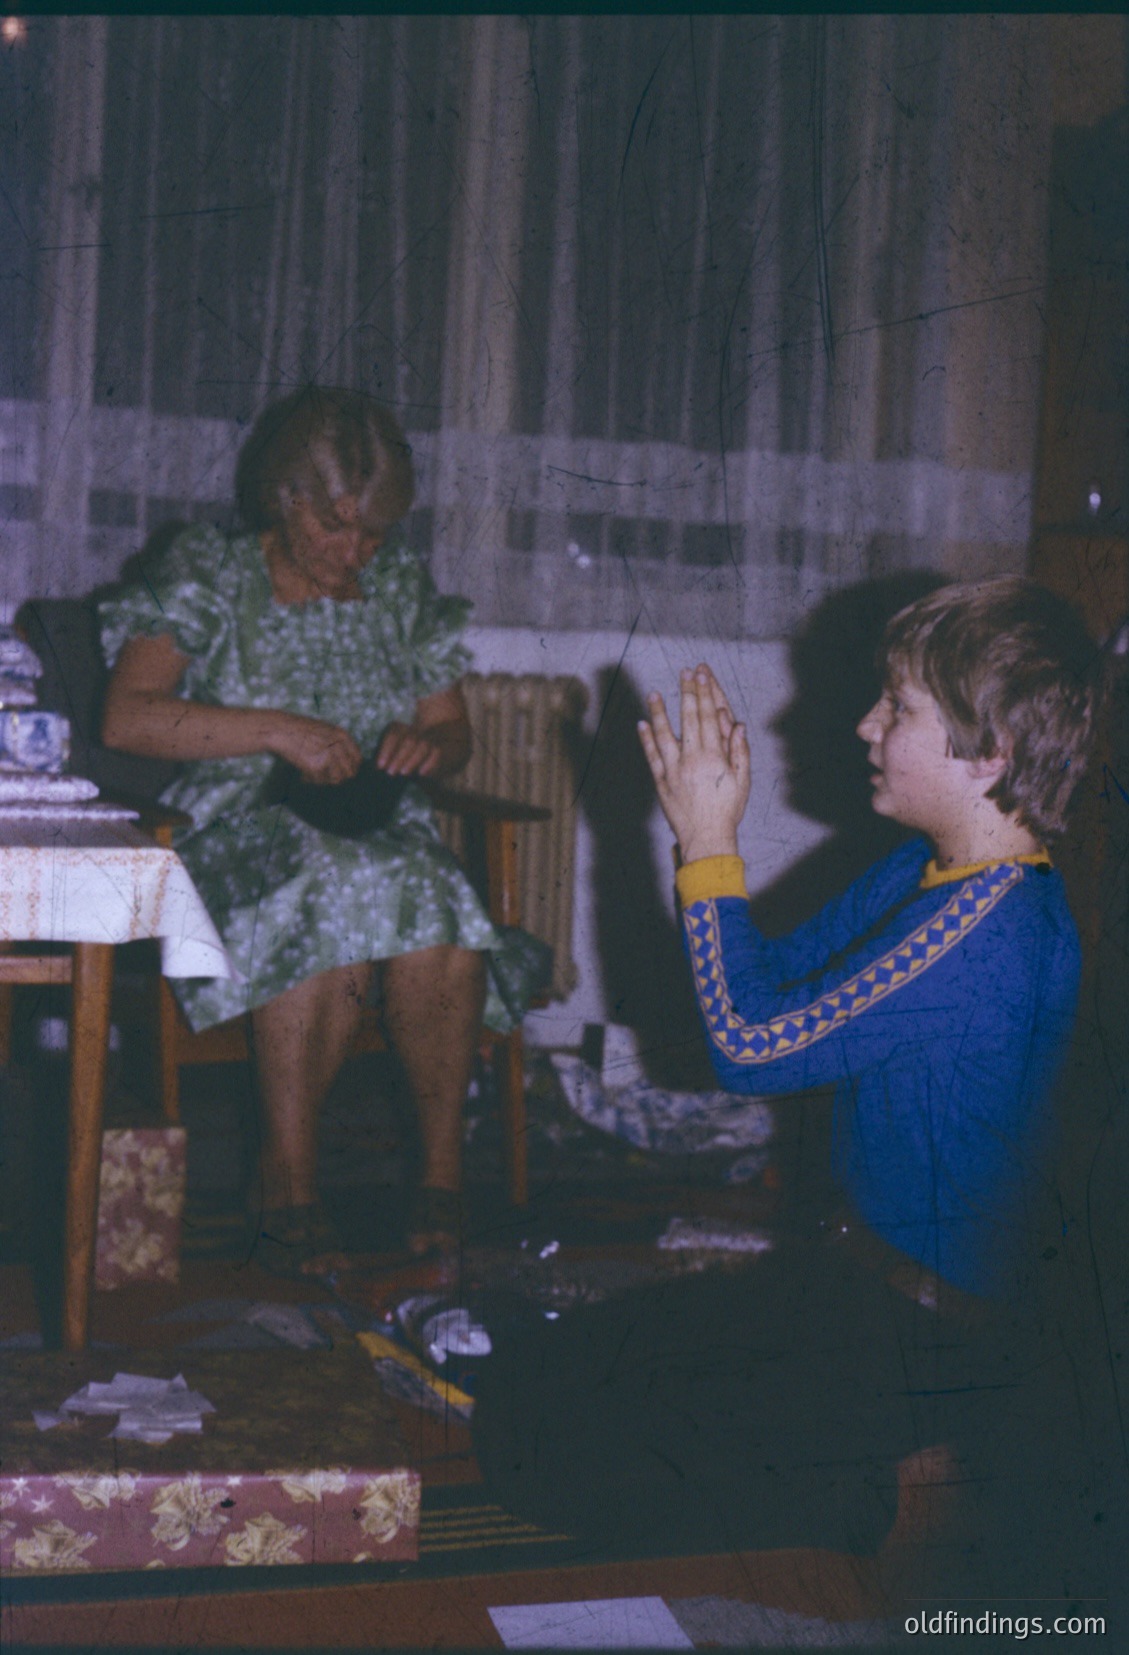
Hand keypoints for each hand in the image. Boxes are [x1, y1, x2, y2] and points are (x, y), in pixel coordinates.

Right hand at [270, 714, 362, 784]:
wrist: (281, 730)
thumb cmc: (299, 730)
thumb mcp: (325, 731)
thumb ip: (337, 745)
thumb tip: (346, 766)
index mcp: (342, 736)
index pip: (357, 759)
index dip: (351, 769)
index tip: (342, 773)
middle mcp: (338, 746)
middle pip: (349, 773)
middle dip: (338, 777)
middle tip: (325, 777)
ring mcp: (328, 756)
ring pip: (336, 779)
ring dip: (325, 780)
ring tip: (311, 775)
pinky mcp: (316, 766)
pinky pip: (319, 781)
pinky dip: (310, 780)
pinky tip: (302, 775)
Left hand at [375, 721, 442, 777]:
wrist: (426, 755)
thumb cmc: (400, 760)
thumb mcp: (390, 756)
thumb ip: (386, 759)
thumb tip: (379, 769)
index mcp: (398, 728)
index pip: (393, 735)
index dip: (386, 750)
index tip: (380, 766)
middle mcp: (414, 730)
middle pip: (409, 740)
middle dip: (399, 757)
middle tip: (391, 772)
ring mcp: (428, 738)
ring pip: (423, 745)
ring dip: (412, 760)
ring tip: (403, 773)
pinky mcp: (438, 747)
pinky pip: (436, 753)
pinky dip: (429, 763)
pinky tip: (421, 773)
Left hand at [637, 664, 749, 861]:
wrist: (706, 837)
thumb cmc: (727, 810)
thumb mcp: (742, 781)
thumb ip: (740, 752)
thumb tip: (738, 726)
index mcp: (714, 756)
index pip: (709, 717)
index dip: (705, 693)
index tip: (702, 676)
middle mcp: (692, 758)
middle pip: (688, 718)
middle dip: (686, 692)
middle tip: (684, 672)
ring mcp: (673, 769)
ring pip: (664, 734)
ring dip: (659, 712)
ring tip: (654, 694)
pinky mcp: (661, 781)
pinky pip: (651, 756)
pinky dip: (645, 739)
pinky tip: (641, 724)